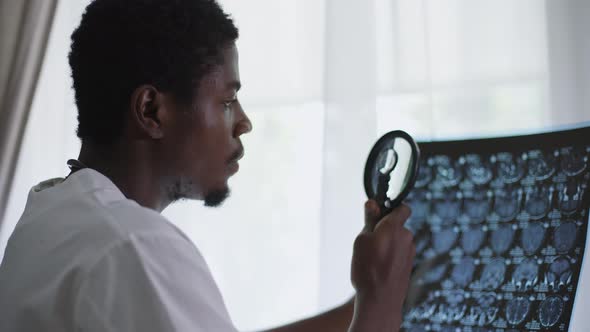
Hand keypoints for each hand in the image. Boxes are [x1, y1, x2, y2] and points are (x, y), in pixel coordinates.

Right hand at [349, 200, 414, 331]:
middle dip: (385, 229)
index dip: (391, 208)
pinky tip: (380, 268)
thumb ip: (369, 220)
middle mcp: (407, 237)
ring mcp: (410, 252)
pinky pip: (400, 253)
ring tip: (373, 258)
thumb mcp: (361, 240)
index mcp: (394, 227)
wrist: (380, 301)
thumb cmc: (367, 268)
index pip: (403, 208)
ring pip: (398, 241)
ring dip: (388, 244)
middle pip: (397, 226)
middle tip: (369, 240)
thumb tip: (372, 202)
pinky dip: (391, 256)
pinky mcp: (410, 265)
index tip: (380, 214)